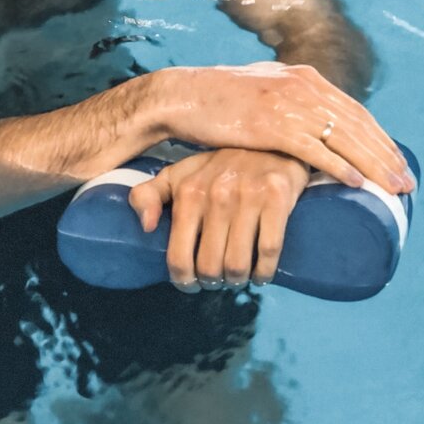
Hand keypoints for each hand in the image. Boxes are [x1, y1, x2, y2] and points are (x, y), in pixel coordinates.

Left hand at [128, 148, 310, 290]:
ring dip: (237, 280)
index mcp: (188, 192)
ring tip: (238, 277)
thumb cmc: (219, 165)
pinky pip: (269, 250)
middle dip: (213, 281)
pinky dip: (264, 271)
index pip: (178, 255)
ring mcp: (249, 196)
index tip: (192, 284)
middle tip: (218, 280)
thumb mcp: (178, 174)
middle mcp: (216, 194)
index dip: (184, 279)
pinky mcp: (278, 197)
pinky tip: (261, 274)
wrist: (269, 140)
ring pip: (238, 264)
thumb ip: (148, 195)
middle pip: (210, 266)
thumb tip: (145, 227)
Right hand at [157, 62, 413, 194]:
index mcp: (303, 78)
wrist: (183, 95)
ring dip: (374, 166)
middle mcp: (303, 87)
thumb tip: (305, 118)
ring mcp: (288, 106)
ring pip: (344, 139)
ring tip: (393, 188)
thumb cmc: (217, 99)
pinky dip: (338, 167)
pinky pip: (314, 150)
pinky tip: (356, 183)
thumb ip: (287, 98)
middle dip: (386, 156)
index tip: (397, 161)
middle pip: (357, 126)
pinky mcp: (271, 126)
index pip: (353, 111)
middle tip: (407, 183)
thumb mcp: (262, 88)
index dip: (379, 138)